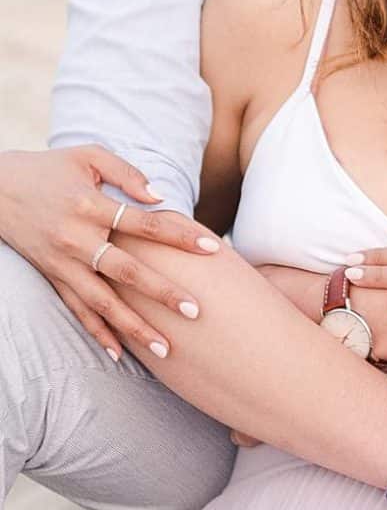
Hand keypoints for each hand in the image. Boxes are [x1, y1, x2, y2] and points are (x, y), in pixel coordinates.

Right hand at [0, 148, 220, 361]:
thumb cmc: (50, 168)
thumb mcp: (88, 155)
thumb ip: (126, 173)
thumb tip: (159, 197)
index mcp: (90, 205)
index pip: (145, 224)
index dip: (179, 237)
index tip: (212, 248)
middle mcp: (76, 239)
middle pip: (126, 272)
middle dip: (162, 293)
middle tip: (196, 311)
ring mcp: (63, 263)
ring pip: (102, 302)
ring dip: (134, 327)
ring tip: (166, 348)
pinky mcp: (52, 277)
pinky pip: (77, 310)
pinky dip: (97, 332)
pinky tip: (119, 353)